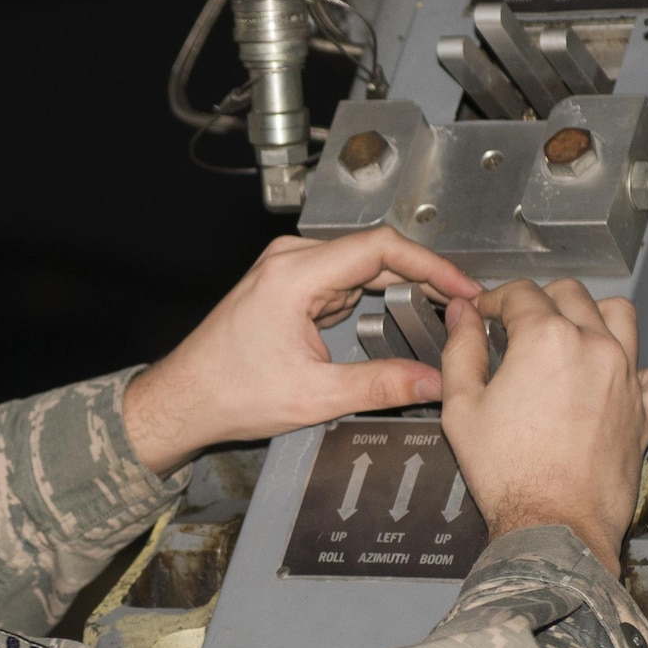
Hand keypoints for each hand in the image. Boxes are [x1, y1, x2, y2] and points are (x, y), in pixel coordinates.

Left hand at [123, 227, 481, 475]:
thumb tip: (436, 382)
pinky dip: (374, 295)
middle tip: (463, 304)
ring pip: (360, 266)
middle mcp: (289, 261)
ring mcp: (287, 270)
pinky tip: (400, 313)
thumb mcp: (315, 396)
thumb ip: (382, 385)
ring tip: (441, 309)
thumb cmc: (229, 393)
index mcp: (293, 275)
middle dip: (422, 277)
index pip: (380, 248)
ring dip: (400, 286)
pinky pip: (343, 280)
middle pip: (374, 253)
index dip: (431, 265)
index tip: (462, 287)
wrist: (184, 399)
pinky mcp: (287, 285)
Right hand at [439, 280, 647, 572]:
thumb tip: (462, 313)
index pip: (519, 294)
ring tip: (570, 338)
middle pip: (571, 295)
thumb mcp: (461, 407)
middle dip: (540, 301)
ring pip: (621, 316)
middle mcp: (594, 346)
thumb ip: (461, 350)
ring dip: (593, 316)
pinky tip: (619, 381)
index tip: (481, 316)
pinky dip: (645, 371)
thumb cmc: (505, 471)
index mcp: (546, 338)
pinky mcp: (646, 412)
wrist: (552, 524)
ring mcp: (627, 377)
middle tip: (518, 327)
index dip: (492, 300)